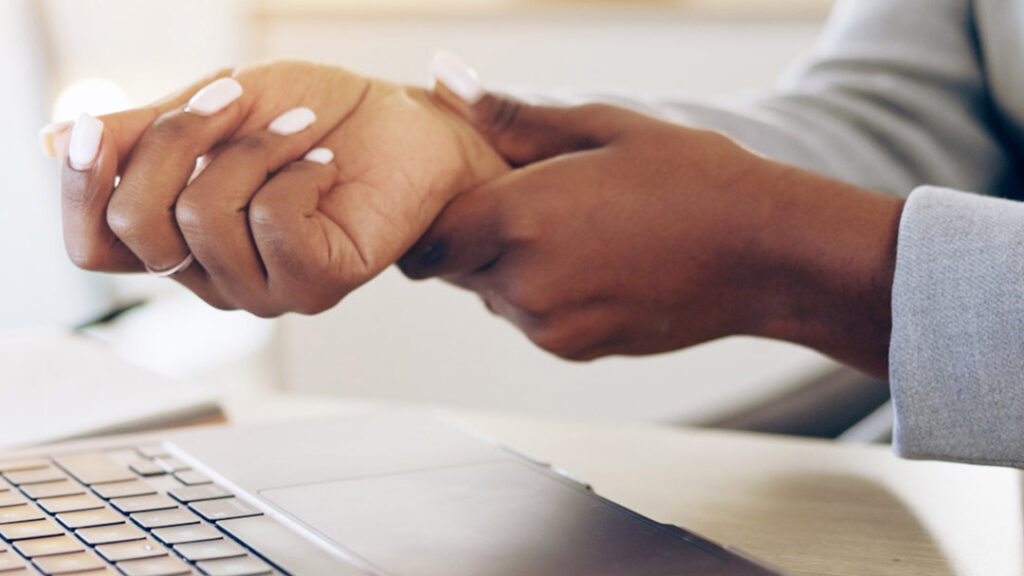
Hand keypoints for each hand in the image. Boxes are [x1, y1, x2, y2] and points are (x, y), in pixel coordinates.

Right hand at [49, 60, 507, 315]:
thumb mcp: (215, 108)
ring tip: (301, 128)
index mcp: (179, 237)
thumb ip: (143, 133)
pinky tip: (326, 162)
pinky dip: (297, 171)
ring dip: (252, 148)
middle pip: (138, 224)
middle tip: (235, 95)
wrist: (404, 126)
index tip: (93, 128)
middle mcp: (212, 273)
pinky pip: (272, 224)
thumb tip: (54, 142)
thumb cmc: (314, 115)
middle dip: (176, 140)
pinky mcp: (317, 283)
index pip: (95, 245)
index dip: (78, 191)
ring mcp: (264, 287)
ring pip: (203, 218)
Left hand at [400, 80, 903, 374]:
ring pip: (491, 294)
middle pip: (453, 267)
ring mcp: (547, 325)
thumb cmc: (693, 181)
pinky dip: (543, 294)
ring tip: (578, 230)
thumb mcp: (602, 127)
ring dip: (511, 265)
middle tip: (532, 201)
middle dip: (475, 236)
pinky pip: (529, 319)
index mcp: (518, 219)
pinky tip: (597, 261)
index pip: (427, 236)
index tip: (468, 193)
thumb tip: (446, 78)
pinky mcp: (573, 349)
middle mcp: (522, 283)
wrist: (764, 255)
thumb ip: (511, 116)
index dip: (438, 214)